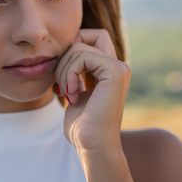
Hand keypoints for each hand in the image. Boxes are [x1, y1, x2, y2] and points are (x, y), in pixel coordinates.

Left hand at [54, 29, 130, 151]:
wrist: (92, 146)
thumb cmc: (81, 126)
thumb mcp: (74, 92)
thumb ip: (74, 71)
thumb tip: (62, 50)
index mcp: (109, 69)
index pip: (87, 37)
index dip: (69, 50)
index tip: (63, 79)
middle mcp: (118, 65)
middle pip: (84, 35)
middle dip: (64, 57)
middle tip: (62, 85)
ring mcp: (119, 67)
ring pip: (78, 46)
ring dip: (63, 71)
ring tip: (67, 93)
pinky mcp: (116, 72)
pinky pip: (82, 55)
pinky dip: (69, 74)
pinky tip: (72, 95)